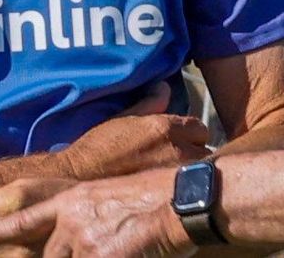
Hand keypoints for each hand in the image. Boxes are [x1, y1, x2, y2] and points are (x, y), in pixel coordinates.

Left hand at [0, 169, 194, 257]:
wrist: (181, 200)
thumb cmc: (153, 201)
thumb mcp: (107, 202)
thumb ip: (82, 220)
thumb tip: (71, 240)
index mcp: (71, 200)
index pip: (19, 219)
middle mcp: (71, 218)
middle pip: (39, 254)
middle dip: (31, 254)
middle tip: (4, 247)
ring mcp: (84, 240)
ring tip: (103, 245)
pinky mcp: (101, 257)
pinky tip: (115, 254)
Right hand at [59, 82, 210, 179]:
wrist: (78, 180)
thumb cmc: (96, 149)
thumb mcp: (122, 118)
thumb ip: (150, 104)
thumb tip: (164, 87)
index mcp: (166, 128)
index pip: (200, 128)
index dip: (190, 135)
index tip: (179, 142)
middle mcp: (177, 150)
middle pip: (205, 152)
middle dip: (194, 155)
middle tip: (176, 162)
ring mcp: (176, 177)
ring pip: (201, 173)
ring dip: (192, 174)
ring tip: (175, 179)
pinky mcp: (170, 197)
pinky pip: (189, 191)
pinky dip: (185, 190)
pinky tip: (171, 192)